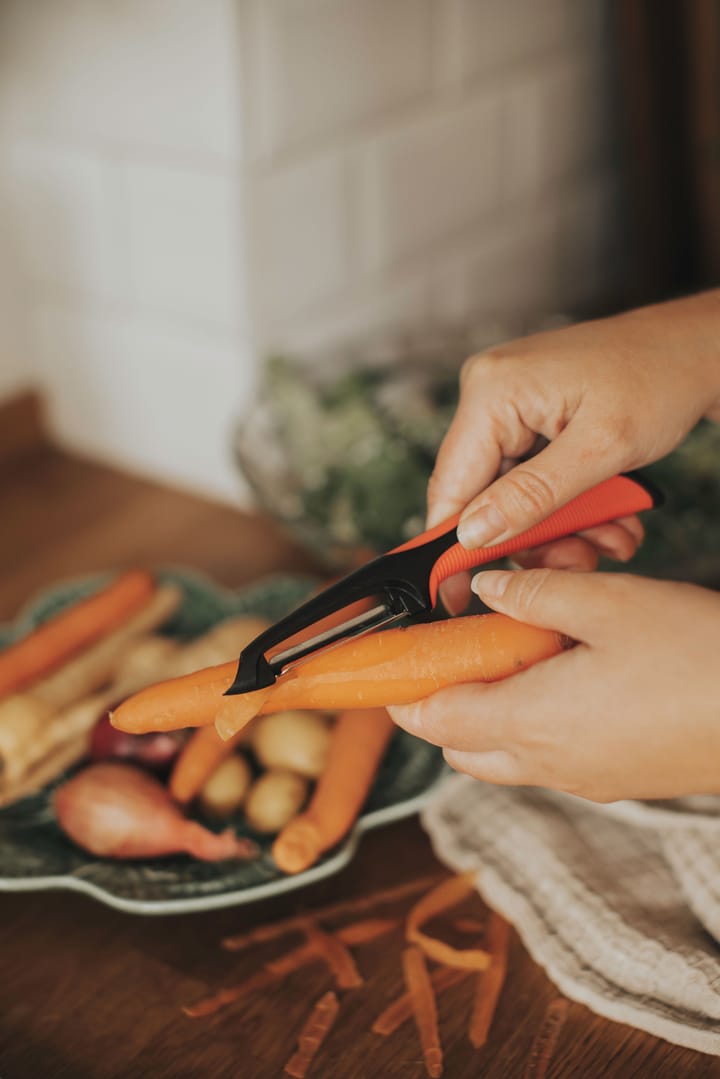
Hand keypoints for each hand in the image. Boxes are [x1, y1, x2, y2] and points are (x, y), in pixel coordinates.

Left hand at [389, 568, 719, 802]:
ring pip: (503, 757)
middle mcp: (549, 763)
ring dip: (487, 714)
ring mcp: (584, 779)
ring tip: (514, 654)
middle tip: (451, 650)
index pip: (435, 720)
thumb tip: (485, 586)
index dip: (400, 694)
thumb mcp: (608, 602)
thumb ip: (533, 592)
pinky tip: (565, 676)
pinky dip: (530, 724)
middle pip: (461, 747)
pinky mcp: (615, 780)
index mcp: (532, 721)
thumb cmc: (697, 659)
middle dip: (441, 704)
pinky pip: (547, 759)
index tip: (385, 668)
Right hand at [428, 292, 719, 610]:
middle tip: (580, 559)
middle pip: (483, 495)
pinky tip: (607, 512)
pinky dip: (567, 503)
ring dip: (561, 525)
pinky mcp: (529, 415)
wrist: (695, 349)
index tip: (457, 597)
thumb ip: (531, 496)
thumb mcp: (600, 449)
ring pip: (512, 494)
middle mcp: (489, 393)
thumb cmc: (660, 378)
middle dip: (535, 536)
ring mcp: (508, 404)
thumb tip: (472, 535)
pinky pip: (531, 476)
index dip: (452, 548)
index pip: (451, 485)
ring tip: (611, 535)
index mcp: (492, 391)